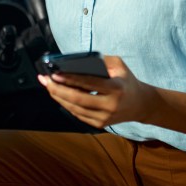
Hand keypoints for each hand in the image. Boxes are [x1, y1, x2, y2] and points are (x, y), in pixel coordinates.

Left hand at [37, 55, 154, 128]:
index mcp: (116, 89)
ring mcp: (104, 118)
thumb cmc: (126, 81)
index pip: (89, 84)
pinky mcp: (99, 124)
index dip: (70, 79)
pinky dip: (66, 105)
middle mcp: (110, 105)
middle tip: (45, 80)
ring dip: (58, 97)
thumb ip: (101, 60)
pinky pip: (77, 114)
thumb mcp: (119, 65)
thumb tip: (76, 61)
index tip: (55, 74)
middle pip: (77, 99)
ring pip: (75, 109)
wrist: (140, 104)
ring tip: (48, 86)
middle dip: (58, 90)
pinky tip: (58, 95)